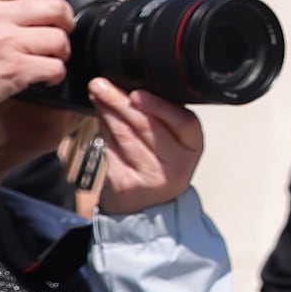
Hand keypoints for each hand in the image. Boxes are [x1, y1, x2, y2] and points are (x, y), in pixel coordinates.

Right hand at [0, 0, 75, 112]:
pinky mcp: (15, 70)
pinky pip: (55, 67)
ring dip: (61, 51)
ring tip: (51, 58)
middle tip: (61, 30)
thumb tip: (18, 3)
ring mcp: (6, 43)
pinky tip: (44, 78)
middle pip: (54, 5)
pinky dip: (55, 75)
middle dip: (66, 19)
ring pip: (59, 38)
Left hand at [87, 82, 202, 215]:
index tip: (137, 92)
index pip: (183, 122)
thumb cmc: (158, 165)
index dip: (159, 106)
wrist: (147, 207)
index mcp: (192, 147)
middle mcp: (177, 165)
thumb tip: (132, 85)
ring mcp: (152, 177)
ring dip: (108, 112)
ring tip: (97, 94)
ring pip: (126, 136)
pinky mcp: (126, 184)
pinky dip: (102, 129)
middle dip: (122, 102)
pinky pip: (111, 150)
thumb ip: (159, 116)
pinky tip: (98, 116)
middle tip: (103, 84)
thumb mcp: (171, 142)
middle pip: (148, 127)